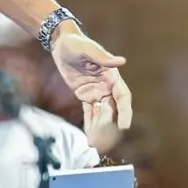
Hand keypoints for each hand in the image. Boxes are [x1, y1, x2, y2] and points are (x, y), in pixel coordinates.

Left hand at [51, 30, 132, 151]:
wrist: (62, 44)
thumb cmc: (76, 43)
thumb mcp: (87, 48)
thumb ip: (102, 56)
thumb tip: (121, 61)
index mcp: (111, 76)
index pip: (123, 97)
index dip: (125, 111)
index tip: (124, 125)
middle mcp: (107, 86)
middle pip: (112, 110)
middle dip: (109, 126)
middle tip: (104, 142)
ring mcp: (96, 92)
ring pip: (101, 114)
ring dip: (100, 129)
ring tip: (96, 145)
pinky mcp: (85, 95)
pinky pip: (89, 112)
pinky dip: (90, 124)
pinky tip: (90, 136)